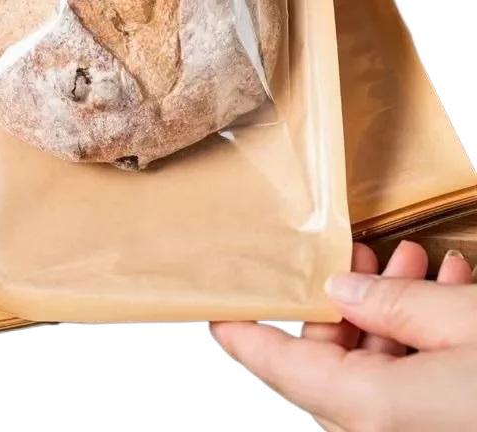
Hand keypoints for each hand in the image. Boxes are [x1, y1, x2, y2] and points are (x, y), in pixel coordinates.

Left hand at [211, 242, 476, 430]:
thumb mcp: (464, 321)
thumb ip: (394, 303)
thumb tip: (341, 288)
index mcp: (374, 409)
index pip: (282, 367)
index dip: (244, 337)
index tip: (217, 312)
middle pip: (330, 365)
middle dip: (342, 302)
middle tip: (356, 255)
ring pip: (376, 375)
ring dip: (390, 317)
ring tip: (410, 264)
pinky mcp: (443, 430)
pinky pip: (409, 392)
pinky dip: (418, 344)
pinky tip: (442, 296)